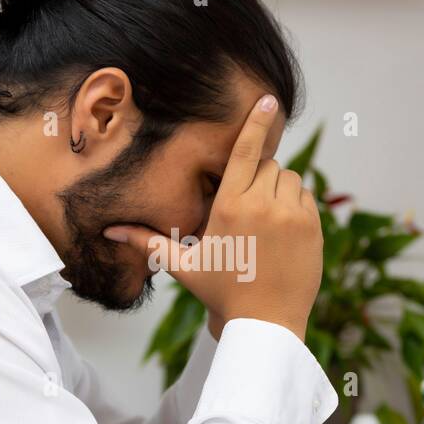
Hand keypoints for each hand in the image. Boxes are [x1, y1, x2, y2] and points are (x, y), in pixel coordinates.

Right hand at [104, 95, 322, 341]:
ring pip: (290, 178)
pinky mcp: (313, 228)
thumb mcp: (183, 266)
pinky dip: (295, 204)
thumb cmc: (222, 293)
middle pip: (268, 164)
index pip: (246, 151)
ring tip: (264, 219)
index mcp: (231, 206)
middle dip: (258, 175)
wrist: (266, 324)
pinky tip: (281, 230)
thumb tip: (109, 232)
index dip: (256, 122)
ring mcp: (293, 216)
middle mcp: (265, 205)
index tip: (268, 99)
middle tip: (247, 206)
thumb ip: (148, 243)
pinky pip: (306, 198)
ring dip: (278, 188)